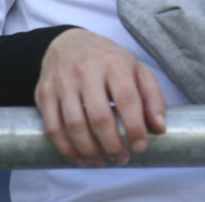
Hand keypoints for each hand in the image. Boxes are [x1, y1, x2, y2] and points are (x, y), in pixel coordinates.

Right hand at [34, 28, 166, 166]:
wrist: (67, 42)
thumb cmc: (108, 60)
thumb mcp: (136, 69)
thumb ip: (153, 97)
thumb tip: (160, 128)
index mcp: (115, 63)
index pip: (127, 99)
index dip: (135, 127)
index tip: (140, 147)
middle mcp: (87, 70)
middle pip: (100, 116)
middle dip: (112, 144)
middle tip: (120, 159)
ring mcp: (63, 82)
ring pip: (74, 125)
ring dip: (89, 150)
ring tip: (100, 162)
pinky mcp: (45, 94)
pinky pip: (53, 127)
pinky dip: (66, 148)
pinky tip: (79, 157)